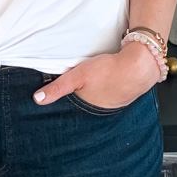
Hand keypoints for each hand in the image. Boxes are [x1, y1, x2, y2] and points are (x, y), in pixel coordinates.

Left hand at [34, 42, 160, 108]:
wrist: (139, 66)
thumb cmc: (109, 71)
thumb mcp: (78, 76)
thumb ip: (57, 88)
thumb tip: (37, 100)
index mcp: (88, 110)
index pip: (71, 111)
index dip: (64, 107)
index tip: (57, 106)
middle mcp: (101, 111)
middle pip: (84, 105)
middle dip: (78, 100)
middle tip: (75, 90)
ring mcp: (114, 103)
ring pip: (97, 99)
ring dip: (93, 93)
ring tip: (90, 84)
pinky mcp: (123, 95)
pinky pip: (109, 93)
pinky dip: (105, 89)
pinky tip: (104, 80)